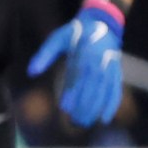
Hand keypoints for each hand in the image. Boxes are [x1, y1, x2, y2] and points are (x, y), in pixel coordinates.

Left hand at [28, 0, 124, 127]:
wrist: (101, 24)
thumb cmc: (74, 33)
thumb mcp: (56, 39)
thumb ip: (44, 55)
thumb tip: (31, 72)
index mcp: (85, 53)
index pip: (79, 77)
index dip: (73, 93)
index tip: (64, 108)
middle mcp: (100, 62)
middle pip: (93, 88)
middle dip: (84, 106)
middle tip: (73, 122)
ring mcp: (110, 68)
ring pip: (104, 92)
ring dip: (96, 109)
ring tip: (85, 123)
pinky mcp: (116, 73)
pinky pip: (116, 90)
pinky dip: (112, 105)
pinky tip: (105, 118)